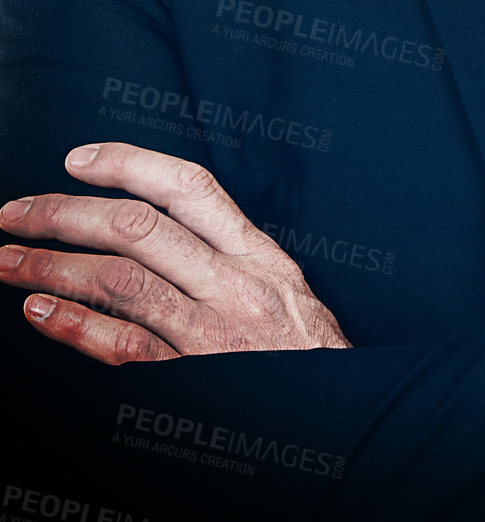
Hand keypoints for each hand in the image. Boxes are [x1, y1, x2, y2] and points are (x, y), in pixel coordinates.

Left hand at [0, 142, 350, 364]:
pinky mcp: (192, 380)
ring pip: (119, 279)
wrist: (349, 425)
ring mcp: (212, 334)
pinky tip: (38, 312)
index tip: (77, 159)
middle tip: (13, 212)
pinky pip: (122, 346)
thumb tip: (169, 235)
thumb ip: (236, 262)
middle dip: (64, 212)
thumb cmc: (314, 363)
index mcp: (260, 256)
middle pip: (137, 227)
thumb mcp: (290, 295)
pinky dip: (73, 326)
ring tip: (5, 260)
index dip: (128, 163)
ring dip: (50, 266)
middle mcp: (235, 285)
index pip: (189, 187)